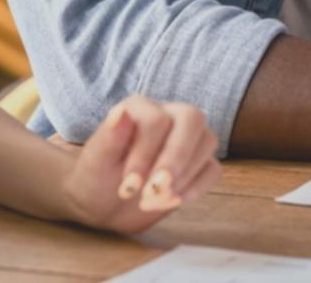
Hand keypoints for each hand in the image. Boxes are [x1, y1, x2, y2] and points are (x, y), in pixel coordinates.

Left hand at [61, 96, 220, 233]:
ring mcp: (187, 138)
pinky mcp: (198, 162)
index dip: (145, 154)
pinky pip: (213, 168)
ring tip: (153, 201)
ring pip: (207, 141)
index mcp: (140, 107)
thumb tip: (121, 112)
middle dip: (175, 159)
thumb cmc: (97, 177)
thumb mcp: (96, 161)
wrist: (104, 203)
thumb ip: (109, 136)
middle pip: (192, 119)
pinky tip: (171, 202)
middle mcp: (168, 114)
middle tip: (155, 192)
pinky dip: (196, 188)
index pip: (157, 120)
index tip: (128, 185)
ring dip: (184, 177)